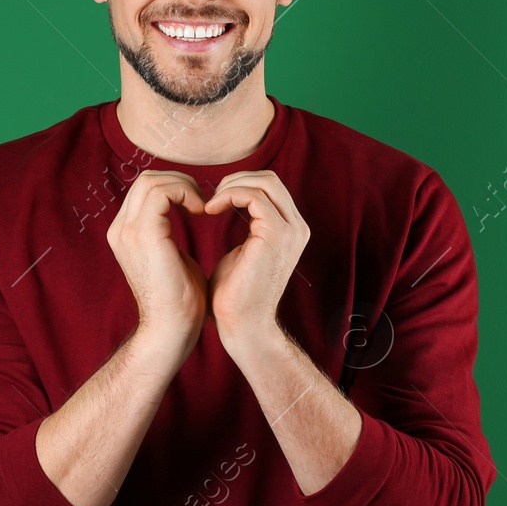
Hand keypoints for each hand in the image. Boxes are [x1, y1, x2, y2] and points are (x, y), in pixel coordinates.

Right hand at [106, 170, 210, 359]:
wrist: (172, 328)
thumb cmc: (181, 299)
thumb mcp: (172, 254)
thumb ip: (170, 231)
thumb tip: (185, 210)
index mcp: (124, 234)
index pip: (144, 190)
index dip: (174, 187)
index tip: (198, 204)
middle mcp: (120, 229)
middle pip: (146, 180)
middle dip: (179, 181)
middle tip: (203, 200)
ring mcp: (127, 231)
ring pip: (152, 180)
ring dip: (184, 186)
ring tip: (203, 205)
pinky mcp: (143, 234)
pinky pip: (162, 192)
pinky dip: (186, 193)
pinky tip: (201, 211)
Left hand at [203, 170, 309, 348]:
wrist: (242, 326)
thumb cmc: (234, 296)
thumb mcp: (241, 251)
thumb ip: (243, 227)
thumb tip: (228, 205)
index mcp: (290, 230)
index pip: (270, 187)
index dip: (240, 185)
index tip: (214, 201)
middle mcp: (296, 227)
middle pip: (270, 179)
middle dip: (236, 181)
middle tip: (210, 199)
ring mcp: (290, 230)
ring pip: (264, 182)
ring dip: (231, 186)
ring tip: (210, 205)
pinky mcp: (276, 234)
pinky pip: (253, 196)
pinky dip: (229, 196)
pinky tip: (211, 210)